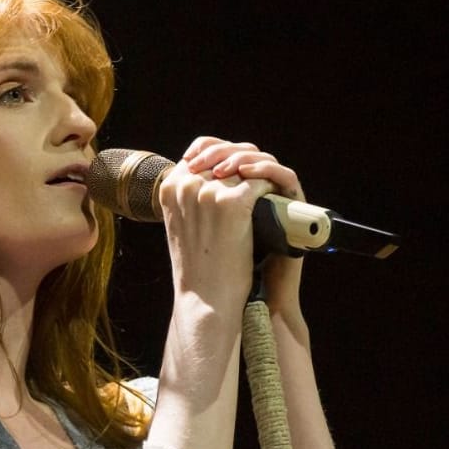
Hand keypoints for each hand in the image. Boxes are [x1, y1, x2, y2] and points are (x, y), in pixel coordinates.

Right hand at [158, 137, 302, 311]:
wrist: (207, 299)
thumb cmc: (198, 267)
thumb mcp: (182, 224)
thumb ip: (190, 198)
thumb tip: (214, 177)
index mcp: (169, 187)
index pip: (201, 150)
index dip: (225, 154)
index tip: (241, 166)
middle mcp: (187, 184)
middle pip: (225, 155)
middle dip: (246, 161)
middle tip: (263, 174)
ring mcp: (210, 192)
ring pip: (245, 167)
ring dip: (261, 173)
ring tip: (272, 185)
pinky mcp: (234, 203)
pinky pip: (261, 182)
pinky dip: (273, 187)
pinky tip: (278, 196)